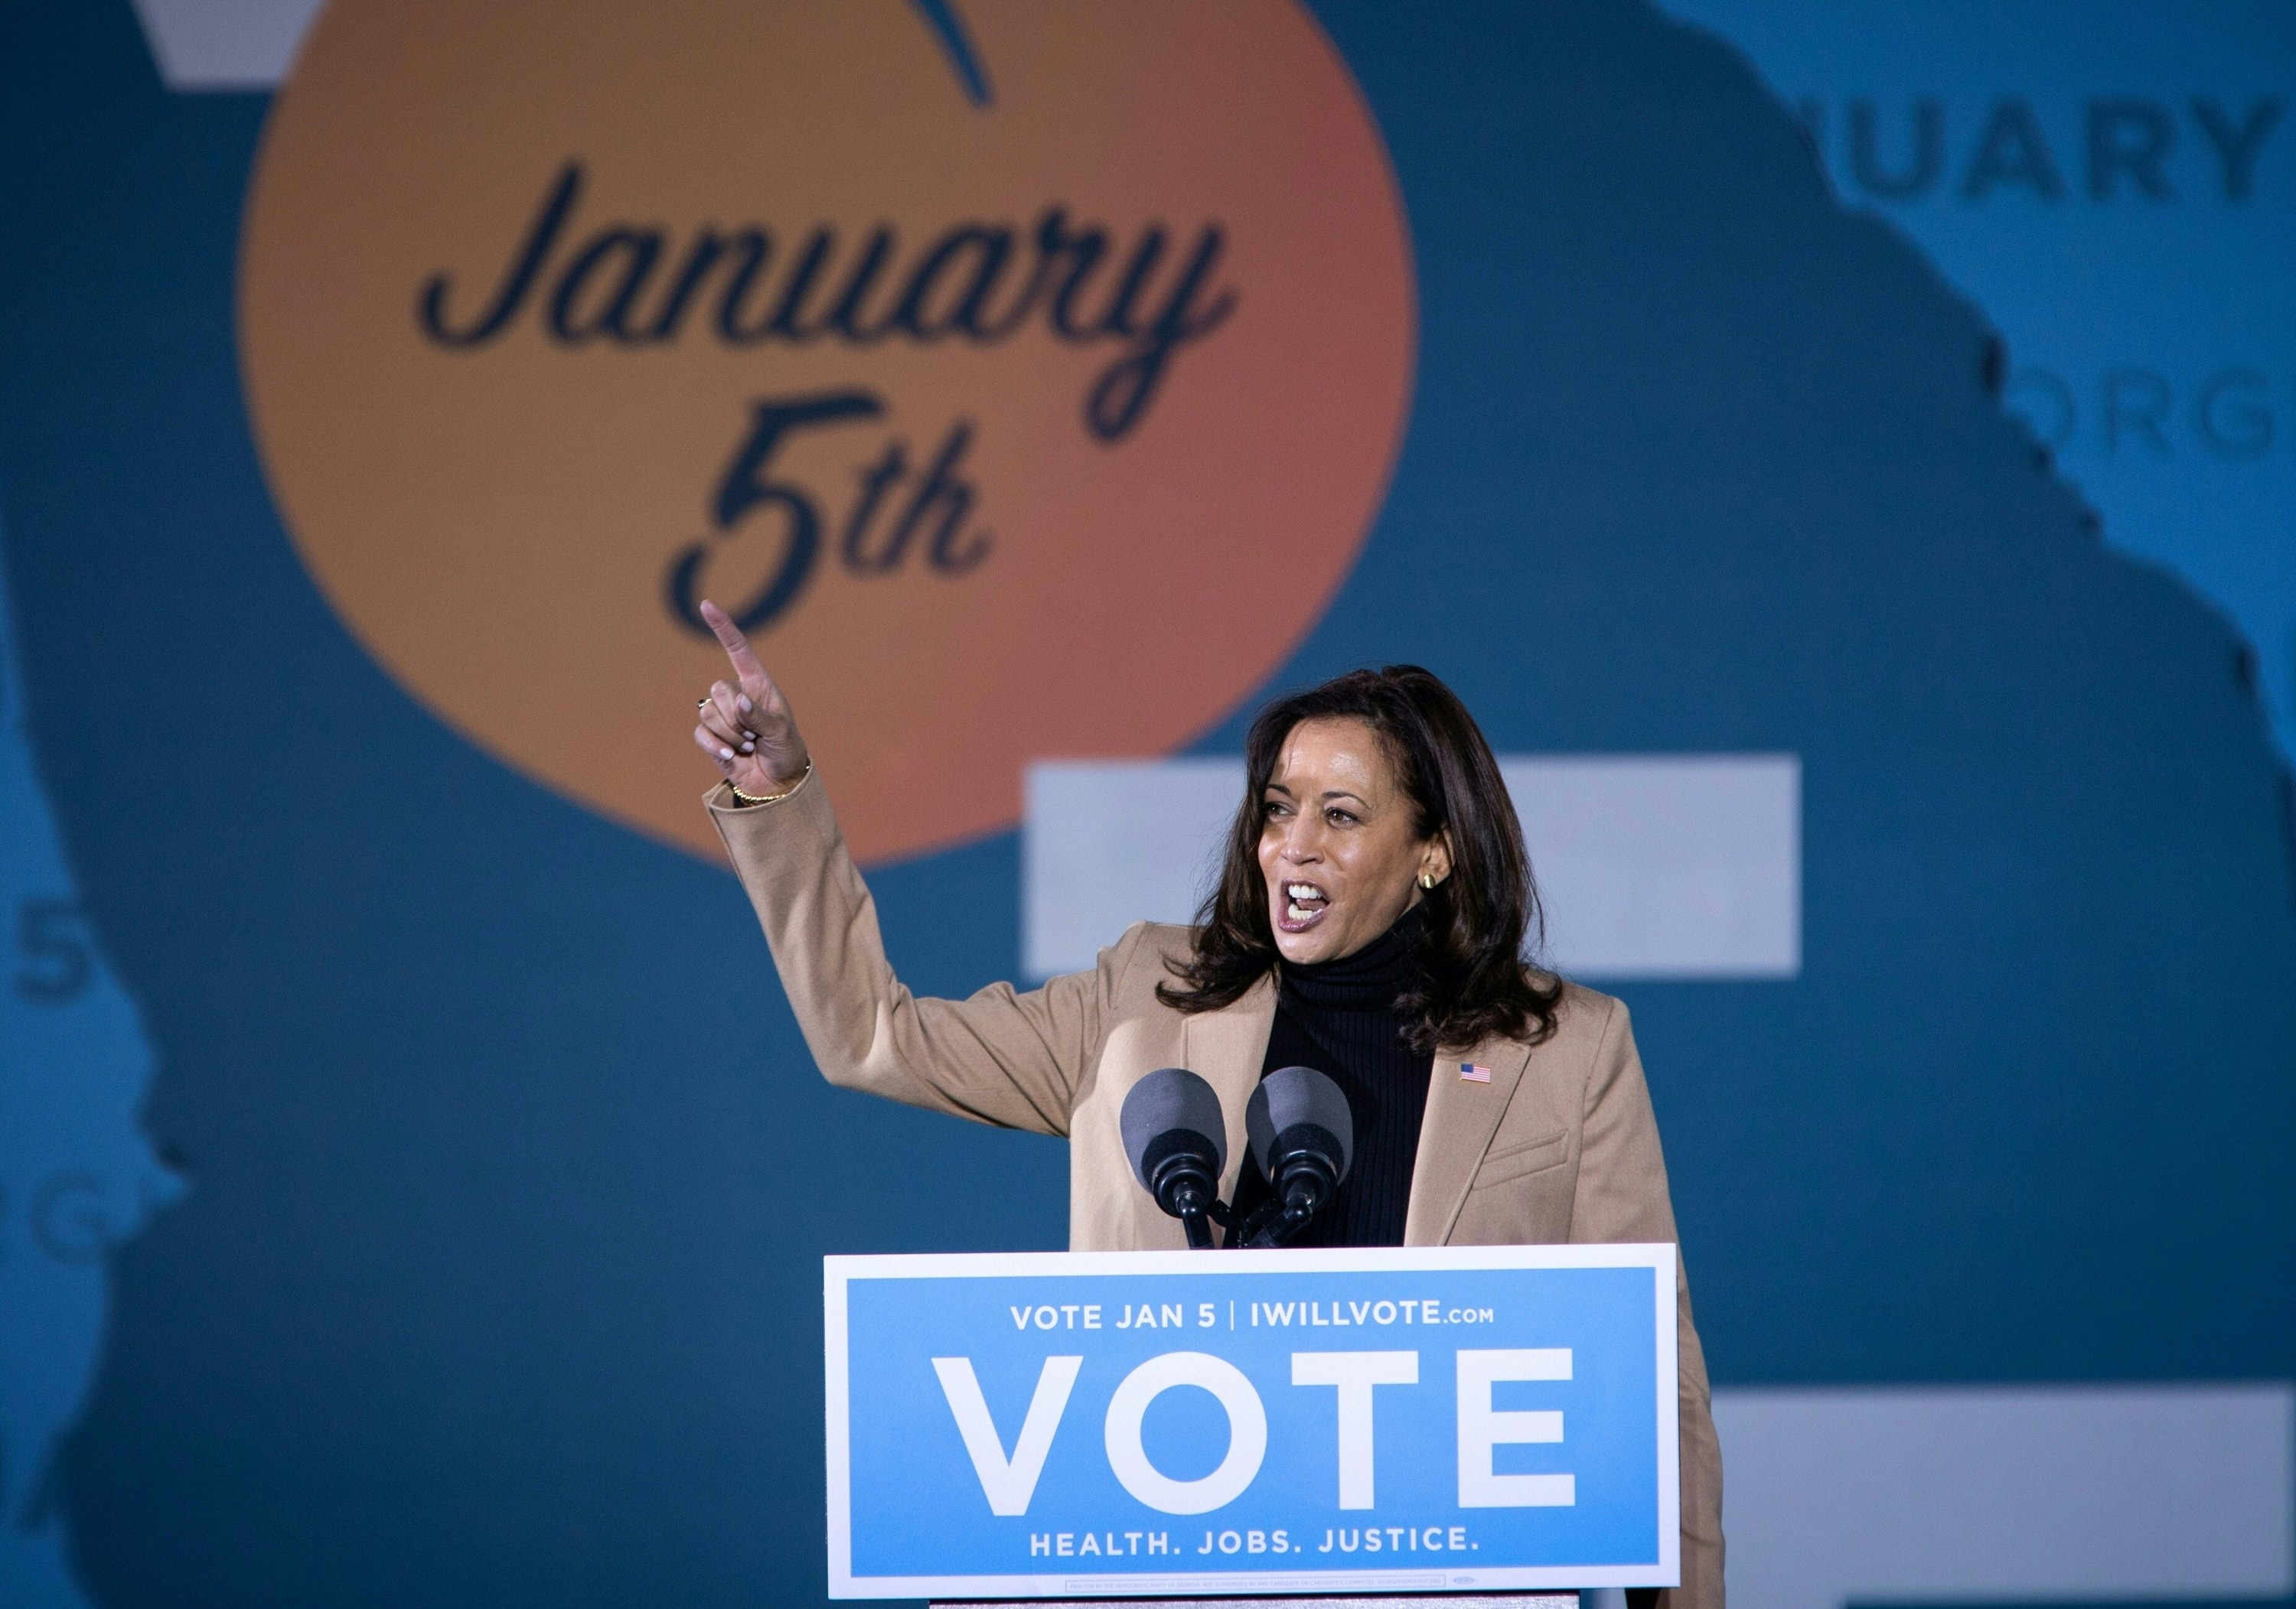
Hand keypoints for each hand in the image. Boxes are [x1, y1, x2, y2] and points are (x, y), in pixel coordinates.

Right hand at [691, 599, 809, 795]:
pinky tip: (734, 756)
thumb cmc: (786, 750)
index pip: (738, 650)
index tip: (706, 605)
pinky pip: (701, 733)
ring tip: (750, 745)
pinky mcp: (710, 737)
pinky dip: (718, 746)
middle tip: (757, 735)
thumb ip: (760, 716)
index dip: (723, 627)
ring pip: (708, 712)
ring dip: (732, 734)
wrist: (777, 782)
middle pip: (718, 689)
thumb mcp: (781, 731)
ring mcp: (721, 716)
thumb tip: (739, 704)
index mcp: (758, 684)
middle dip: (737, 716)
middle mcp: (737, 695)